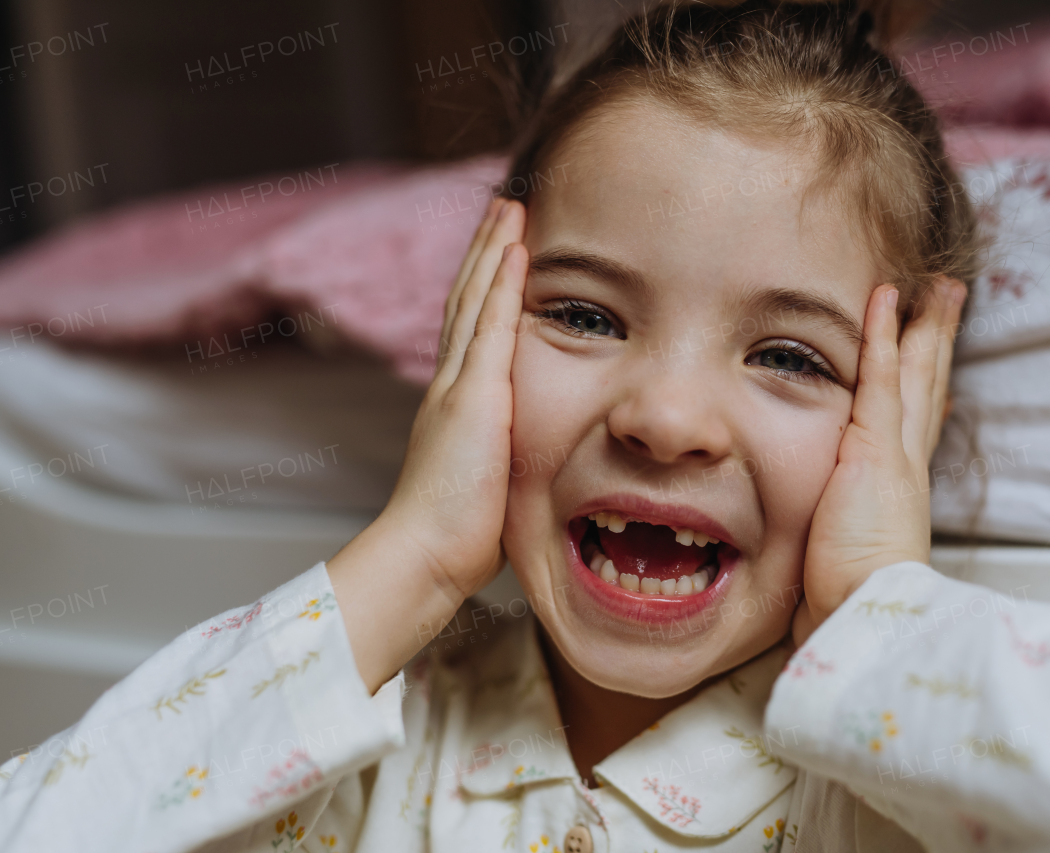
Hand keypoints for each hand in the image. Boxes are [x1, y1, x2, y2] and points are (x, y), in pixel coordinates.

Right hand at [327, 198, 528, 690]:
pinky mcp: (473, 396)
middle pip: (467, 301)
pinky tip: (516, 247)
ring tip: (511, 207)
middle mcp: (452, 385)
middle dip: (486, 252)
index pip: (472, 331)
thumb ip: (497, 457)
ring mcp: (459, 387)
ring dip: (494, 250)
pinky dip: (502, 283)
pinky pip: (491, 325)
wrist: (424, 556)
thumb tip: (518, 461)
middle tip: (505, 207)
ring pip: (475, 300)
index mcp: (456, 404)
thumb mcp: (484, 482)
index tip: (504, 251)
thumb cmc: (456, 538)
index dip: (486, 287)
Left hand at [791, 279, 965, 646]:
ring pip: (916, 374)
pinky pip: (881, 377)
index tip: (934, 359)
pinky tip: (886, 298)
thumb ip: (841, 528)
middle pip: (928, 388)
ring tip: (936, 286)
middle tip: (950, 300)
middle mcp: (905, 465)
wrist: (864, 616)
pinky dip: (883, 335)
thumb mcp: (845, 551)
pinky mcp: (875, 448)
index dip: (927, 387)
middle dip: (938, 343)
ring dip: (925, 325)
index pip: (915, 425)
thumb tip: (834, 524)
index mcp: (898, 489)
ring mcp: (894, 453)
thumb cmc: (848, 598)